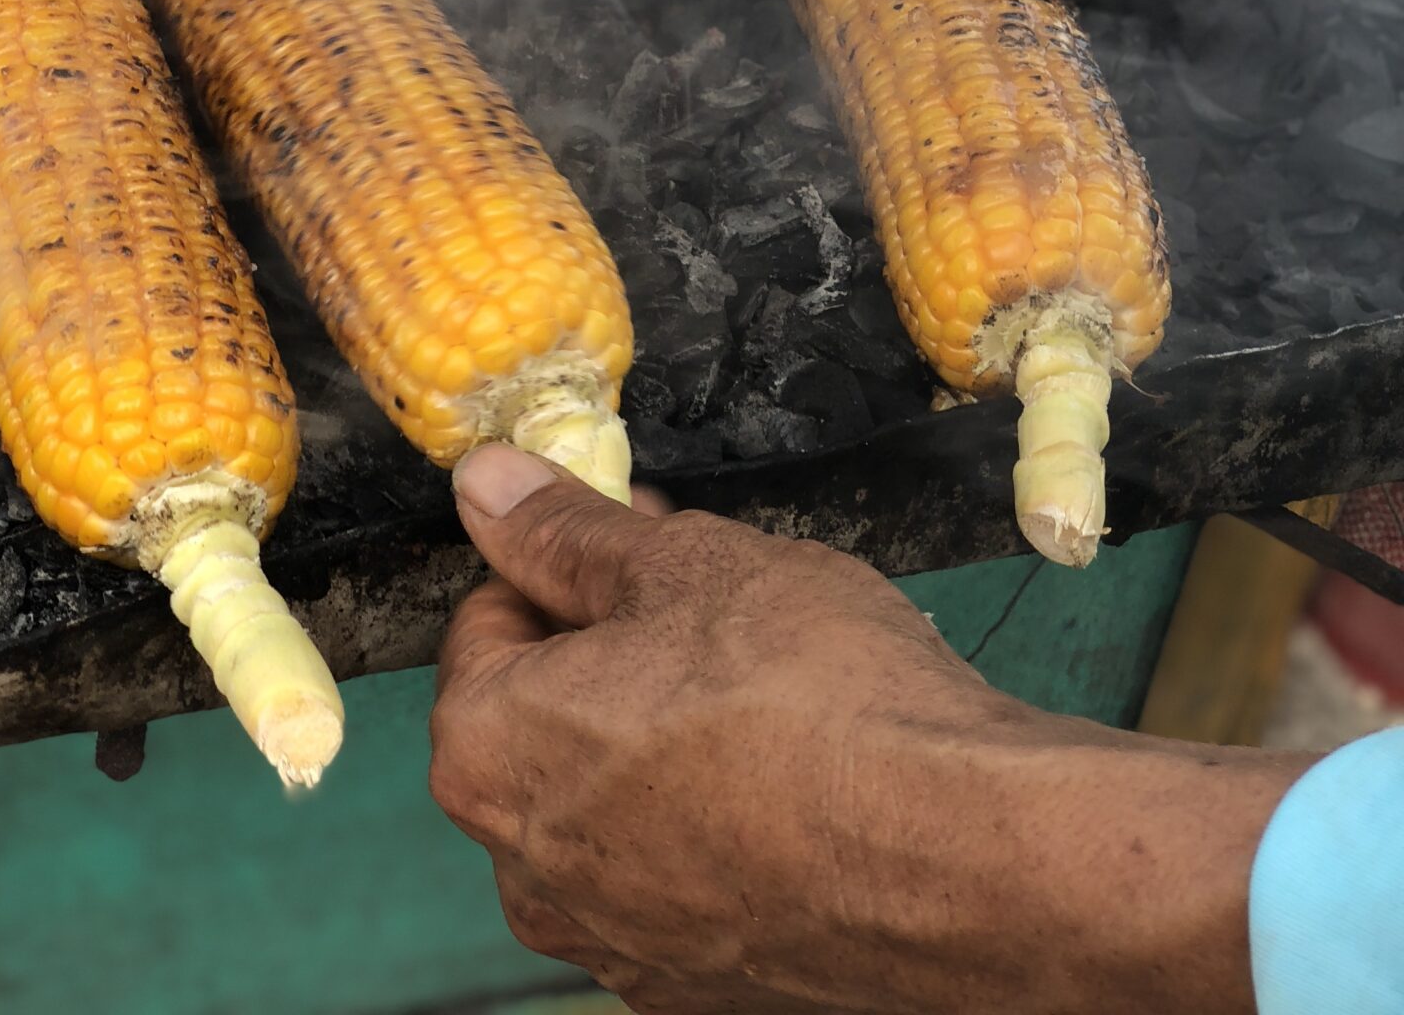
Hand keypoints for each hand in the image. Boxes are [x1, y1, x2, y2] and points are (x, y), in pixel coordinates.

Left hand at [430, 446, 1307, 1014]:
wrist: (965, 856)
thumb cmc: (817, 695)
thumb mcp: (684, 562)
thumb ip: (565, 530)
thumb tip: (485, 485)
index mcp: (491, 749)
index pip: (489, 622)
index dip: (571, 566)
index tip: (645, 547)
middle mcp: (527, 869)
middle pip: (543, 721)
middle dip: (612, 654)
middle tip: (712, 607)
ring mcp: (613, 944)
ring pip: (609, 806)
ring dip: (659, 745)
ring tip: (768, 697)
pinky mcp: (698, 991)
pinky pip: (675, 881)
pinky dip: (712, 831)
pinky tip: (792, 788)